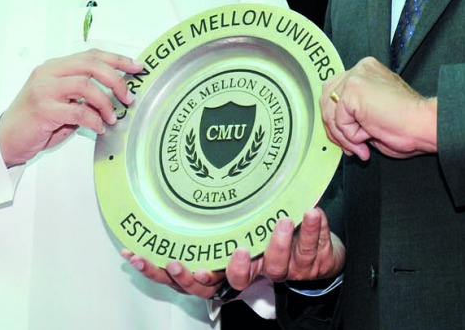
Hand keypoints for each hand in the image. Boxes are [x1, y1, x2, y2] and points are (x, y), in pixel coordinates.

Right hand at [0, 49, 142, 165]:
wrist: (4, 139)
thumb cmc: (34, 122)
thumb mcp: (60, 101)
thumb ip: (81, 94)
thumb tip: (113, 95)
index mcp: (54, 67)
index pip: (91, 55)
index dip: (117, 59)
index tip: (137, 66)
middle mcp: (49, 73)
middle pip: (92, 64)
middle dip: (117, 79)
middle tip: (128, 97)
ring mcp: (44, 90)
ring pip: (87, 85)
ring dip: (106, 103)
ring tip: (112, 117)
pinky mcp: (43, 109)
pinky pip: (79, 110)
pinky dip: (94, 120)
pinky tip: (98, 128)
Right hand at [123, 209, 344, 298]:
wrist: (320, 253)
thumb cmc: (268, 232)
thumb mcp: (235, 222)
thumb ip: (210, 214)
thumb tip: (170, 181)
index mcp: (226, 266)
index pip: (189, 280)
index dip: (163, 273)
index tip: (144, 257)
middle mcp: (250, 273)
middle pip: (232, 283)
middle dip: (234, 269)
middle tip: (237, 251)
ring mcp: (282, 270)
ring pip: (278, 266)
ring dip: (279, 244)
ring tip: (284, 221)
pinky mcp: (310, 263)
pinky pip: (311, 249)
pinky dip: (314, 230)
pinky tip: (313, 212)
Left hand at [321, 56, 436, 159]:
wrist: (423, 125)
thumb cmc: (407, 124)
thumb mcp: (374, 112)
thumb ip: (354, 112)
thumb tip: (336, 126)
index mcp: (367, 71)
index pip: (336, 92)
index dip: (338, 119)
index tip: (351, 139)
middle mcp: (360, 69)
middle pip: (327, 99)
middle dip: (335, 128)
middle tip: (352, 147)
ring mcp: (356, 77)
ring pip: (330, 111)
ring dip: (343, 135)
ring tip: (361, 145)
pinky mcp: (353, 90)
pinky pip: (338, 120)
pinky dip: (350, 135)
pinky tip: (368, 136)